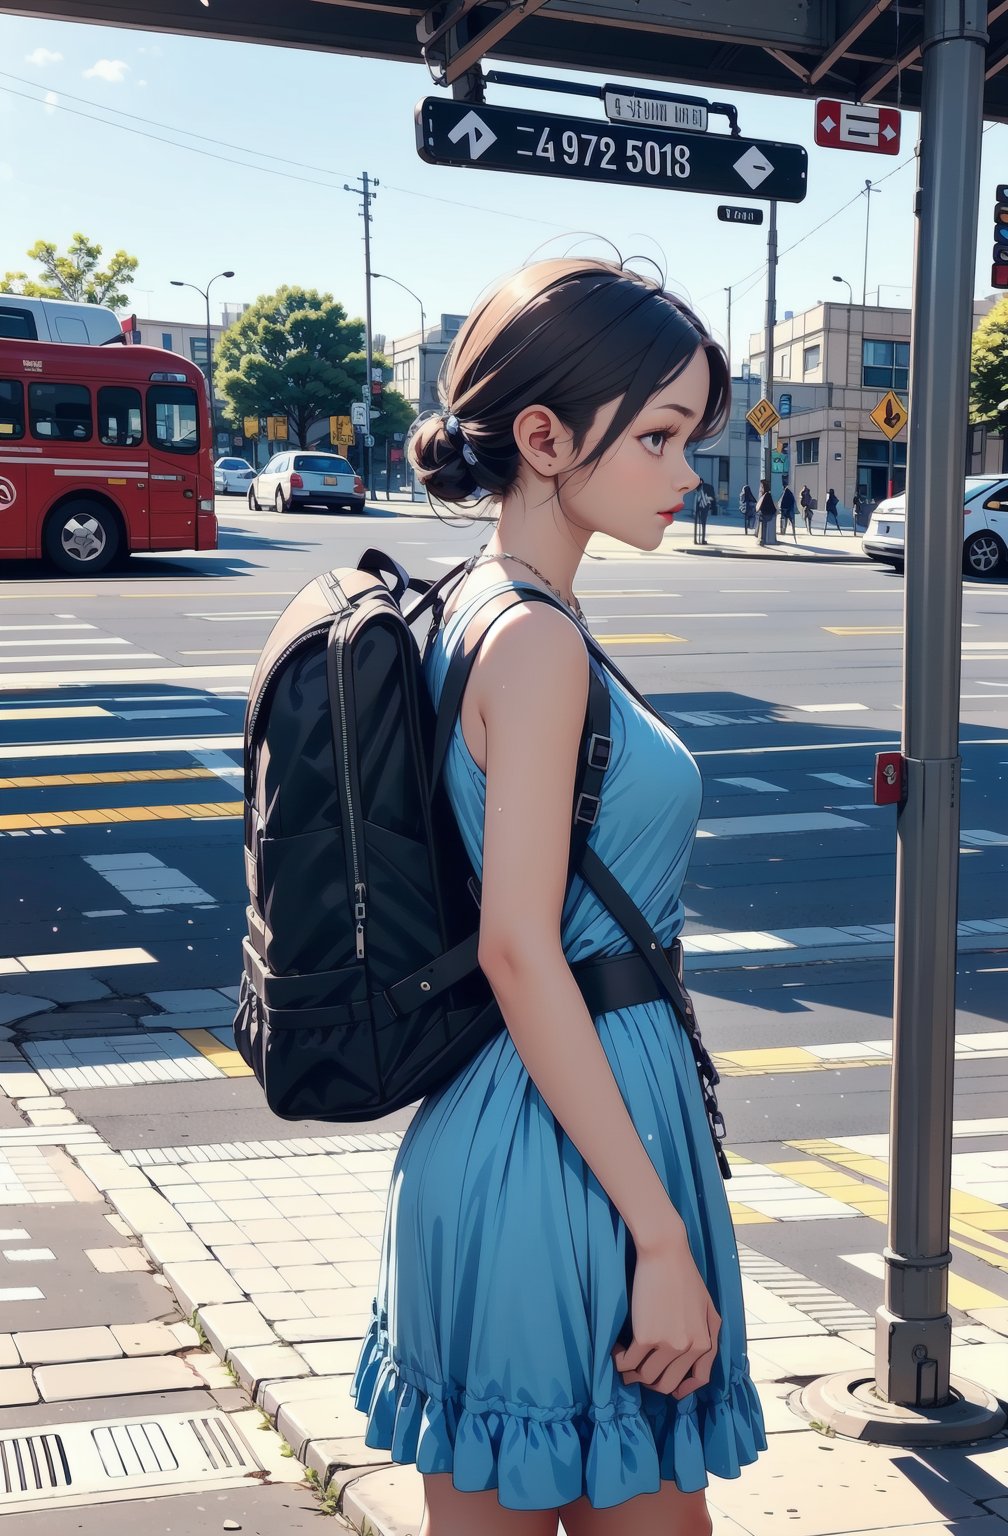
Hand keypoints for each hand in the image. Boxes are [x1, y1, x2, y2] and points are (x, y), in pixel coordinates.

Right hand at [612, 1242, 720, 1398]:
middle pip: (667, 1384)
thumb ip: (711, 1338)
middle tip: (641, 1370)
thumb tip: (697, 1369)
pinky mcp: (645, 1337)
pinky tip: (616, 1352)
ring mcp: (667, 1344)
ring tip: (625, 1360)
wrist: (665, 1253)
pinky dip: (619, 1362)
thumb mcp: (710, 1309)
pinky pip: (628, 1363)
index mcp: (707, 1343)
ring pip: (645, 1376)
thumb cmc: (686, 1276)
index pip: (698, 1380)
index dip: (682, 1389)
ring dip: (632, 1373)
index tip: (669, 1386)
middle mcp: (689, 1348)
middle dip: (652, 1382)